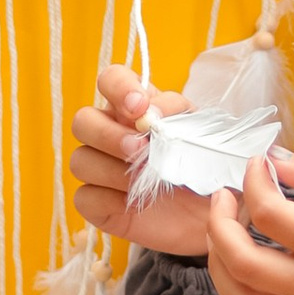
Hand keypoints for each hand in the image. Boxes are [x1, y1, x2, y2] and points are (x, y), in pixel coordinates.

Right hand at [69, 64, 210, 256]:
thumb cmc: (207, 168)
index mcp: (135, 108)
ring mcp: (101, 169)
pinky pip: (84, 197)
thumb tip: (154, 111)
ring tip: (142, 182)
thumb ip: (180, 116)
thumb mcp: (205, 134)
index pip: (111, 80)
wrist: (214, 214)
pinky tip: (132, 204)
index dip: (118, 88)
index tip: (140, 108)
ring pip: (79, 160)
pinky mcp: (98, 203)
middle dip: (108, 134)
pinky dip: (107, 200)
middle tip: (139, 149)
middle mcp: (111, 133)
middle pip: (83, 120)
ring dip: (110, 170)